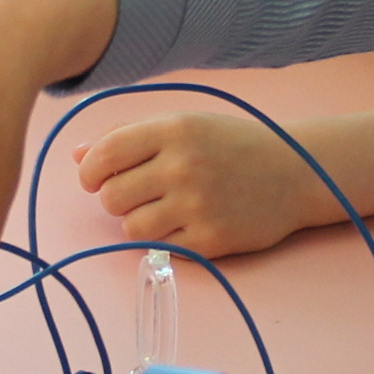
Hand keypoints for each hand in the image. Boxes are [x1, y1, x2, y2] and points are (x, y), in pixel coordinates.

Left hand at [75, 111, 337, 256]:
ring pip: (129, 227)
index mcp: (173, 129)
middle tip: (142, 194)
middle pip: (111, 197)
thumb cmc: (232, 145)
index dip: (90, 172)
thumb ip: (130, 136)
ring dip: (139, 221)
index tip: (94, 179)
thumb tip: (76, 155)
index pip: (104, 155)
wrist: (296, 172)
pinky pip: (160, 248)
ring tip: (166, 209)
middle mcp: (182, 165)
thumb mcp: (185, 126)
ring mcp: (197, 205)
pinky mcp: (210, 240)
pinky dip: (167, 239)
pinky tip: (189, 223)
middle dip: (117, 198)